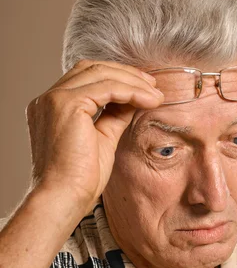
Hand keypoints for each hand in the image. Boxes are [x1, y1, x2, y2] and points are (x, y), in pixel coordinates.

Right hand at [25, 59, 163, 214]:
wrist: (64, 198)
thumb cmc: (80, 179)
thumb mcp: (102, 140)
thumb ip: (113, 117)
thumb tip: (132, 101)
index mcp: (52, 107)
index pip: (86, 78)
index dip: (117, 78)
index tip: (144, 88)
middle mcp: (48, 99)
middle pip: (92, 69)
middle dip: (126, 75)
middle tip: (154, 86)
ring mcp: (55, 99)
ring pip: (101, 73)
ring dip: (133, 82)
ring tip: (156, 95)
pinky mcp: (67, 104)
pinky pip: (107, 87)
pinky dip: (131, 90)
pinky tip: (148, 100)